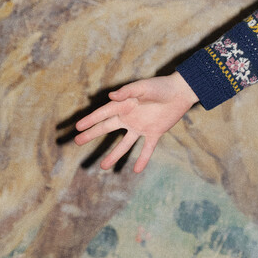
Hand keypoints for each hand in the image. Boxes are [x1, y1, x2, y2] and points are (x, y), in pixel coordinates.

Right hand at [73, 72, 197, 172]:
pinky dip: (142, 159)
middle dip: (92, 134)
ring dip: (114, 155)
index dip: (90, 120)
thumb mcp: (142, 87)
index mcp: (124, 105)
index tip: (77, 127)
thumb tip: (111, 95)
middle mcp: (129, 117)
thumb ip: (127, 92)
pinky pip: (147, 149)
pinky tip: (136, 170)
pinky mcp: (154, 133)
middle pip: (107, 128)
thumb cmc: (160, 86)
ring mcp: (141, 127)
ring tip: (103, 167)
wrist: (180, 92)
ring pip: (125, 144)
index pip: (103, 114)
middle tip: (77, 141)